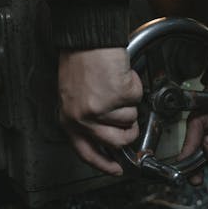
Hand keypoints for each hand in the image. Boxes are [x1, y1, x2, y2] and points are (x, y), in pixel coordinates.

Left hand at [58, 48, 142, 174]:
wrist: (88, 40)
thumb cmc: (81, 62)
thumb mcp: (74, 97)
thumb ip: (86, 120)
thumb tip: (107, 136)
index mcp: (70, 120)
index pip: (87, 153)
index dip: (104, 164)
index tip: (116, 169)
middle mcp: (84, 118)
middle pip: (118, 141)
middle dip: (130, 132)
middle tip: (129, 117)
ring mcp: (102, 109)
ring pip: (131, 119)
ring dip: (129, 102)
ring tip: (115, 85)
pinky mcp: (119, 96)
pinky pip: (137, 99)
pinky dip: (134, 86)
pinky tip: (120, 75)